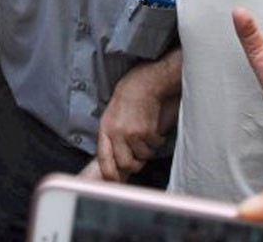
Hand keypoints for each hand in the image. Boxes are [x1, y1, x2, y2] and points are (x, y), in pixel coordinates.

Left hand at [96, 52, 179, 181]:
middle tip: (139, 158)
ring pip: (143, 155)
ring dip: (148, 150)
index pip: (104, 159)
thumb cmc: (128, 96)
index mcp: (105, 129)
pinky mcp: (147, 131)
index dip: (110, 174)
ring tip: (147, 138)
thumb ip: (111, 136)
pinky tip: (155, 130)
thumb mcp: (112, 115)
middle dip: (135, 165)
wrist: (144, 83)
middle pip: (125, 163)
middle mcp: (117, 133)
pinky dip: (157, 140)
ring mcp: (132, 132)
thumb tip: (116, 160)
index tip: (115, 180)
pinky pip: (154, 145)